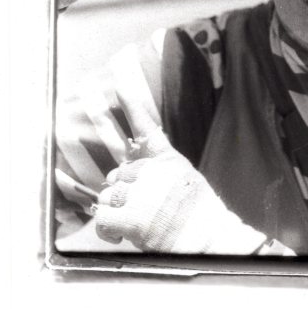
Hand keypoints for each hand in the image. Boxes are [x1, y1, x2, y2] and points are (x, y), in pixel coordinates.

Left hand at [94, 88, 264, 254]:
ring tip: (138, 223)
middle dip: (121, 190)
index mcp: (165, 159)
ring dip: (117, 211)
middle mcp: (148, 170)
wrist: (205, 237)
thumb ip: (158, 168)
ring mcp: (136, 191)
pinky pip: (102, 218)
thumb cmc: (198, 213)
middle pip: (116, 173)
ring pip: (107, 195)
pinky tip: (123, 234)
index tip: (120, 71)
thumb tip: (133, 166)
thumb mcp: (183, 178)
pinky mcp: (126, 214)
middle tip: (139, 206)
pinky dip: (108, 230)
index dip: (130, 96)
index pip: (144, 122)